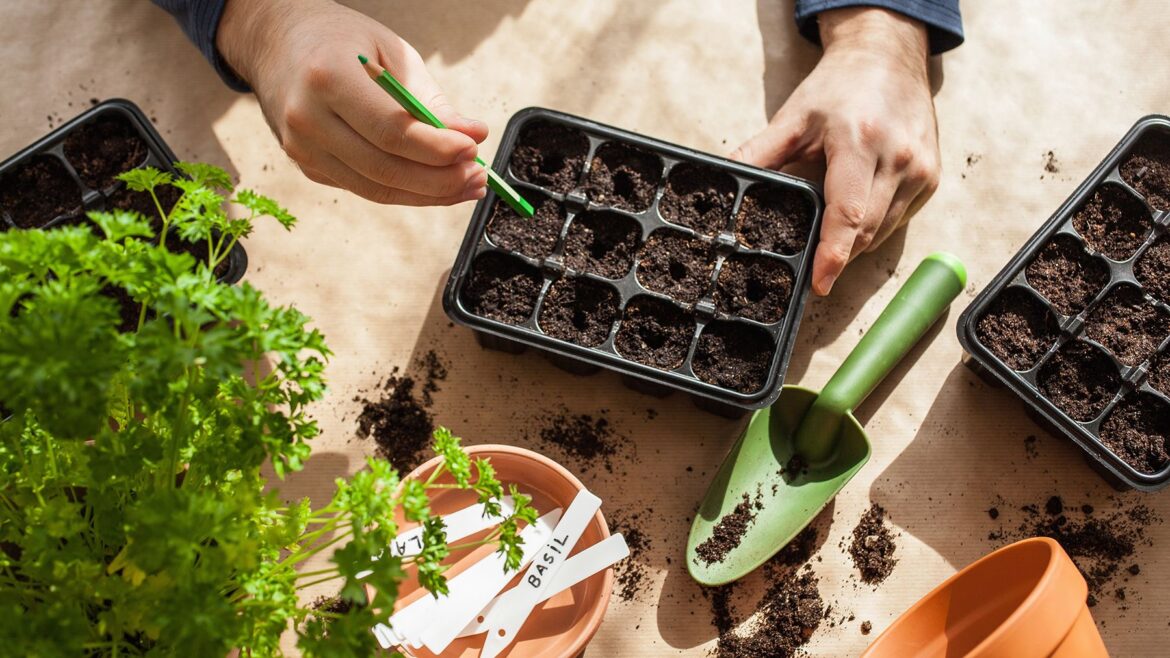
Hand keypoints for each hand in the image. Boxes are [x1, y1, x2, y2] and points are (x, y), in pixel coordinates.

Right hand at [217, 0, 487, 205]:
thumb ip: (429, 97)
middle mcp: (308, 119)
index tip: (473, 148)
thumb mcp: (390, 52)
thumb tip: (472, 134)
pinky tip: (437, 186)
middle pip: (384, 167)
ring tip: (467, 186)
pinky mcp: (309, 167)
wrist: (277, 43)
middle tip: (478, 176)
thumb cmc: (341, 40)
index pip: (391, 129)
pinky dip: (406, 192)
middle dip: (440, 179)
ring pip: (376, 188)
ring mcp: (304, 149)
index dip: (436, 147)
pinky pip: (366, 189)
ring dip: (429, 194)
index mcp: (327, 77)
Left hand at [732, 8, 938, 294]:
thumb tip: (724, 181)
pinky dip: (874, 228)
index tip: (819, 284)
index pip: (849, 212)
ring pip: (884, 230)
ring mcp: (921, 169)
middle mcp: (898, 158)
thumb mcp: (792, 118)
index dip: (833, 254)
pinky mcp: (931, 176)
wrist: (887, 56)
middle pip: (866, 230)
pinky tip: (852, 223)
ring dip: (855, 245)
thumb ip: (757, 154)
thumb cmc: (839, 87)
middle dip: (838, 256)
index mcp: (859, 142)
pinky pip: (898, 219)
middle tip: (812, 274)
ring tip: (828, 251)